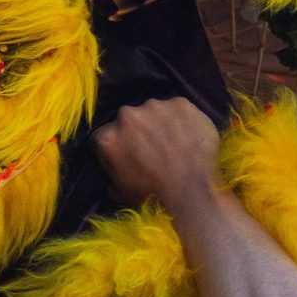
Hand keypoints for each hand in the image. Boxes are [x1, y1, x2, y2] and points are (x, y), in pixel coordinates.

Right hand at [93, 98, 223, 213]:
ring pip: (155, 112)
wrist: (189, 187)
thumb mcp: (121, 192)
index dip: (120, 145)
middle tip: (154, 148)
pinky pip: (179, 110)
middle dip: (140, 131)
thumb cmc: (153, 193)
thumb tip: (112, 180)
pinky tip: (189, 137)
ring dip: (161, 124)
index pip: (107, 136)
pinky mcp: (179, 103)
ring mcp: (154, 106)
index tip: (130, 154)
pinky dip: (183, 121)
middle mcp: (126, 114)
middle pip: (131, 120)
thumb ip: (113, 177)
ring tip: (174, 143)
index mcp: (108, 136)